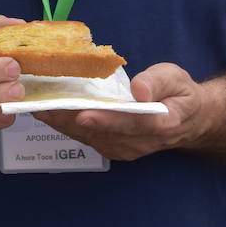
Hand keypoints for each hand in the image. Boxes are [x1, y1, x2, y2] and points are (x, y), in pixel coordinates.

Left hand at [33, 62, 213, 160]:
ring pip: (90, 137)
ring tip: (39, 106)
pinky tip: (48, 112)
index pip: (133, 122)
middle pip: (102, 132)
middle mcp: (141, 141)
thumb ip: (159, 81)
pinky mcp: (113, 148)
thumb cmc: (179, 93)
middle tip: (43, 105)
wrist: (186, 119)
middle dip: (71, 119)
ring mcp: (125, 148)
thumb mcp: (176, 78)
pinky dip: (66, 126)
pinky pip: (86, 139)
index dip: (108, 120)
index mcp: (162, 123)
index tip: (84, 114)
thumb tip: (139, 89)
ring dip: (63, 123)